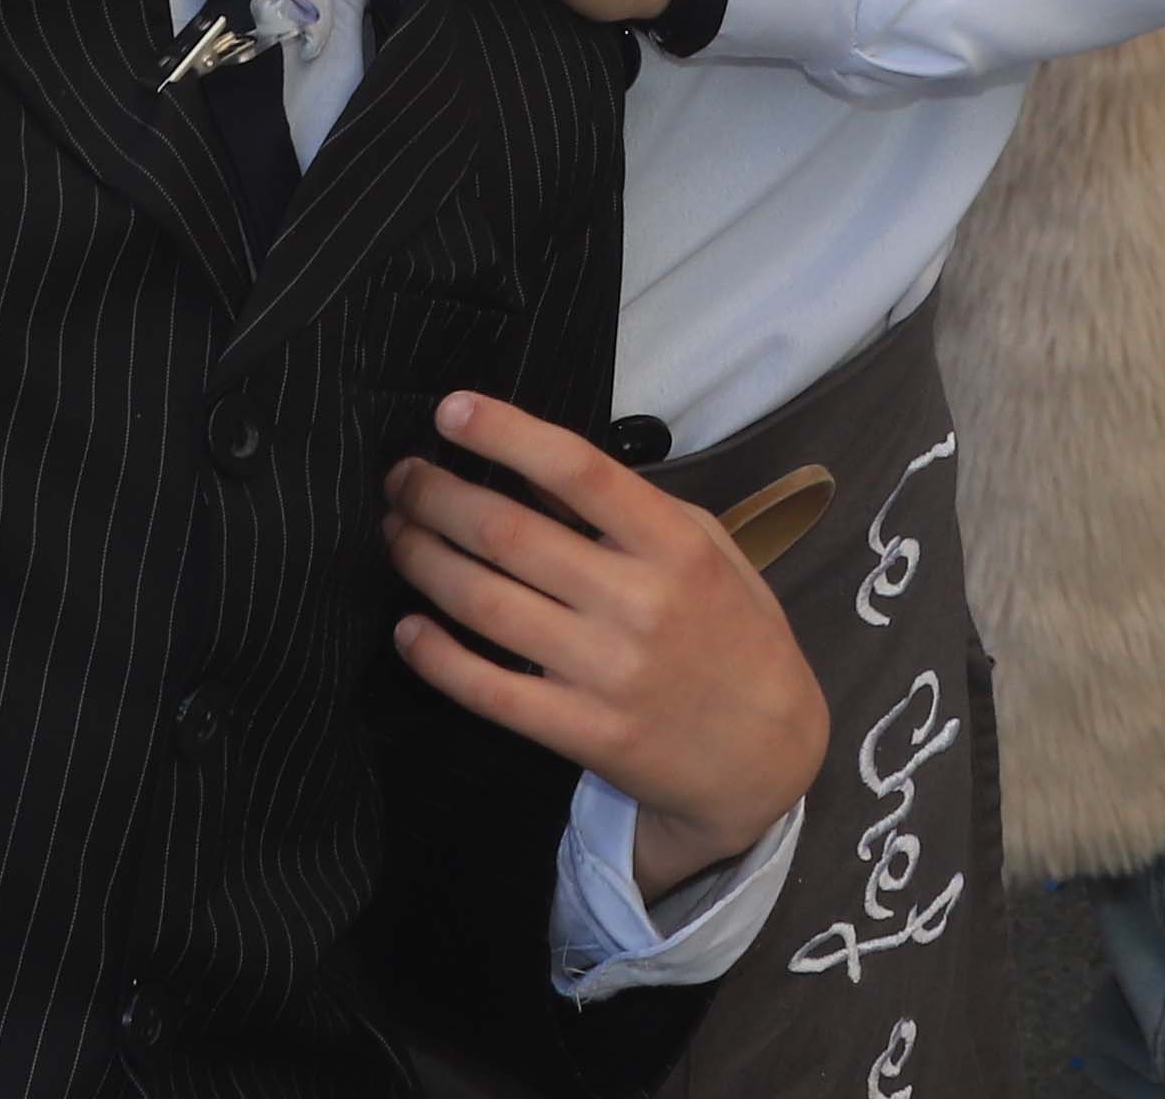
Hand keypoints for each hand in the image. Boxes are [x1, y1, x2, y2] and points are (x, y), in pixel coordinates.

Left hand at [386, 392, 826, 901]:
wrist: (768, 754)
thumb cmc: (734, 632)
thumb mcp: (704, 548)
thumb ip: (625, 507)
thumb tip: (528, 467)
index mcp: (674, 545)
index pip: (577, 470)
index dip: (505, 433)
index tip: (448, 411)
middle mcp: (638, 603)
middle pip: (509, 533)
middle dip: (437, 495)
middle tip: (400, 477)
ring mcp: (606, 672)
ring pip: (485, 603)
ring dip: (423, 560)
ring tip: (395, 533)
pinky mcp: (583, 732)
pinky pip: (490, 690)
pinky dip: (437, 656)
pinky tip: (408, 629)